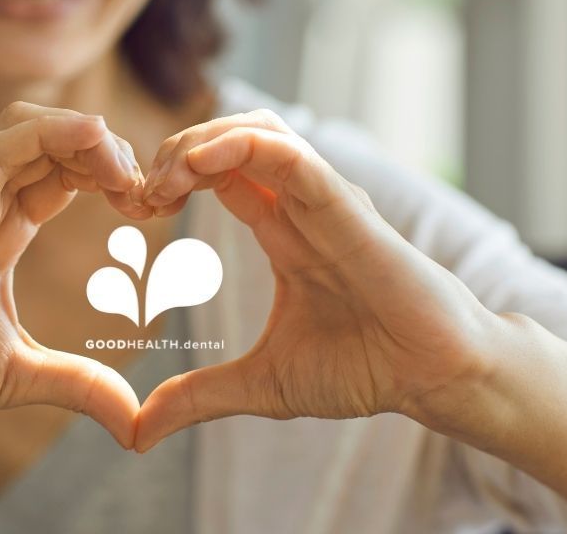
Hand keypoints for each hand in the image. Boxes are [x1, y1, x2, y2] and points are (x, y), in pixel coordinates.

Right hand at [0, 102, 149, 446]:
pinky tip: (96, 141)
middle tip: (149, 192)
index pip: (66, 174)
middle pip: (57, 141)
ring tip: (126, 172)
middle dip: (110, 152)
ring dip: (87, 135)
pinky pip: (5, 144)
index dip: (111, 178)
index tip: (151, 209)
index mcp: (4, 230)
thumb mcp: (20, 374)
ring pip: (31, 126)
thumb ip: (79, 385)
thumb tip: (135, 425)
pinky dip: (54, 132)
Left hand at [134, 110, 496, 450]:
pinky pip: (291, 157)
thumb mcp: (260, 385)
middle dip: (173, 152)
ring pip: (256, 131)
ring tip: (162, 180)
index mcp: (281, 230)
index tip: (134, 210)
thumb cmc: (364, 369)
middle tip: (138, 195)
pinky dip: (240, 147)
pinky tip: (197, 165)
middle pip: (228, 139)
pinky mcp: (346, 208)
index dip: (169, 179)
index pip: (217, 174)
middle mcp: (299, 205)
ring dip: (198, 142)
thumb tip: (136, 434)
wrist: (433, 379)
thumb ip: (196, 397)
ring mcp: (323, 200)